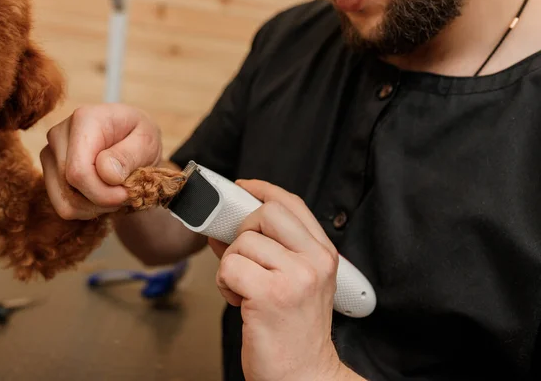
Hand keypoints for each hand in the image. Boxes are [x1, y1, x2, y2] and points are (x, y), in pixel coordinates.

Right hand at [40, 103, 162, 219]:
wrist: (132, 140)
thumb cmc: (141, 138)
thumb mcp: (148, 143)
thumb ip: (129, 155)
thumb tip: (106, 172)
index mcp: (84, 120)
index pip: (79, 171)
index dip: (104, 193)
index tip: (127, 192)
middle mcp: (59, 135)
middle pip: (70, 187)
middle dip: (103, 200)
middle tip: (126, 192)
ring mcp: (49, 154)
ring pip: (64, 202)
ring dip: (96, 207)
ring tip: (115, 192)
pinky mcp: (48, 173)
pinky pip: (63, 207)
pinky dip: (87, 209)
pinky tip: (103, 194)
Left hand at [210, 180, 363, 380]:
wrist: (303, 374)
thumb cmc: (295, 330)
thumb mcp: (294, 282)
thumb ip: (268, 249)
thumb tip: (226, 228)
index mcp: (323, 254)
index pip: (292, 204)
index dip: (263, 190)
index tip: (244, 187)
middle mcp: (314, 261)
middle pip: (265, 213)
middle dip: (243, 231)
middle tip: (244, 257)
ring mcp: (294, 277)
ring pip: (241, 244)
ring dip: (232, 267)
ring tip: (245, 290)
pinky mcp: (270, 295)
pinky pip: (229, 268)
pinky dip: (225, 285)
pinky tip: (240, 301)